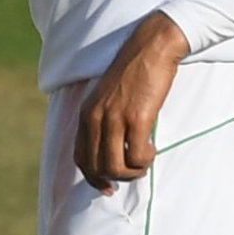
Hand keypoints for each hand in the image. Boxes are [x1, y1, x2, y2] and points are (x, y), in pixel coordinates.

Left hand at [73, 13, 188, 190]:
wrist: (152, 48)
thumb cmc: (135, 73)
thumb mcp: (108, 97)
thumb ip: (103, 120)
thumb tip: (111, 150)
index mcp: (86, 114)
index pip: (81, 158)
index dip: (93, 178)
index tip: (108, 187)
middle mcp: (96, 118)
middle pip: (97, 167)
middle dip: (116, 178)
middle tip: (133, 173)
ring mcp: (115, 119)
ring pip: (116, 167)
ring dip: (132, 172)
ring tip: (144, 162)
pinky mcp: (137, 118)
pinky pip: (138, 156)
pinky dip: (145, 160)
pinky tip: (152, 150)